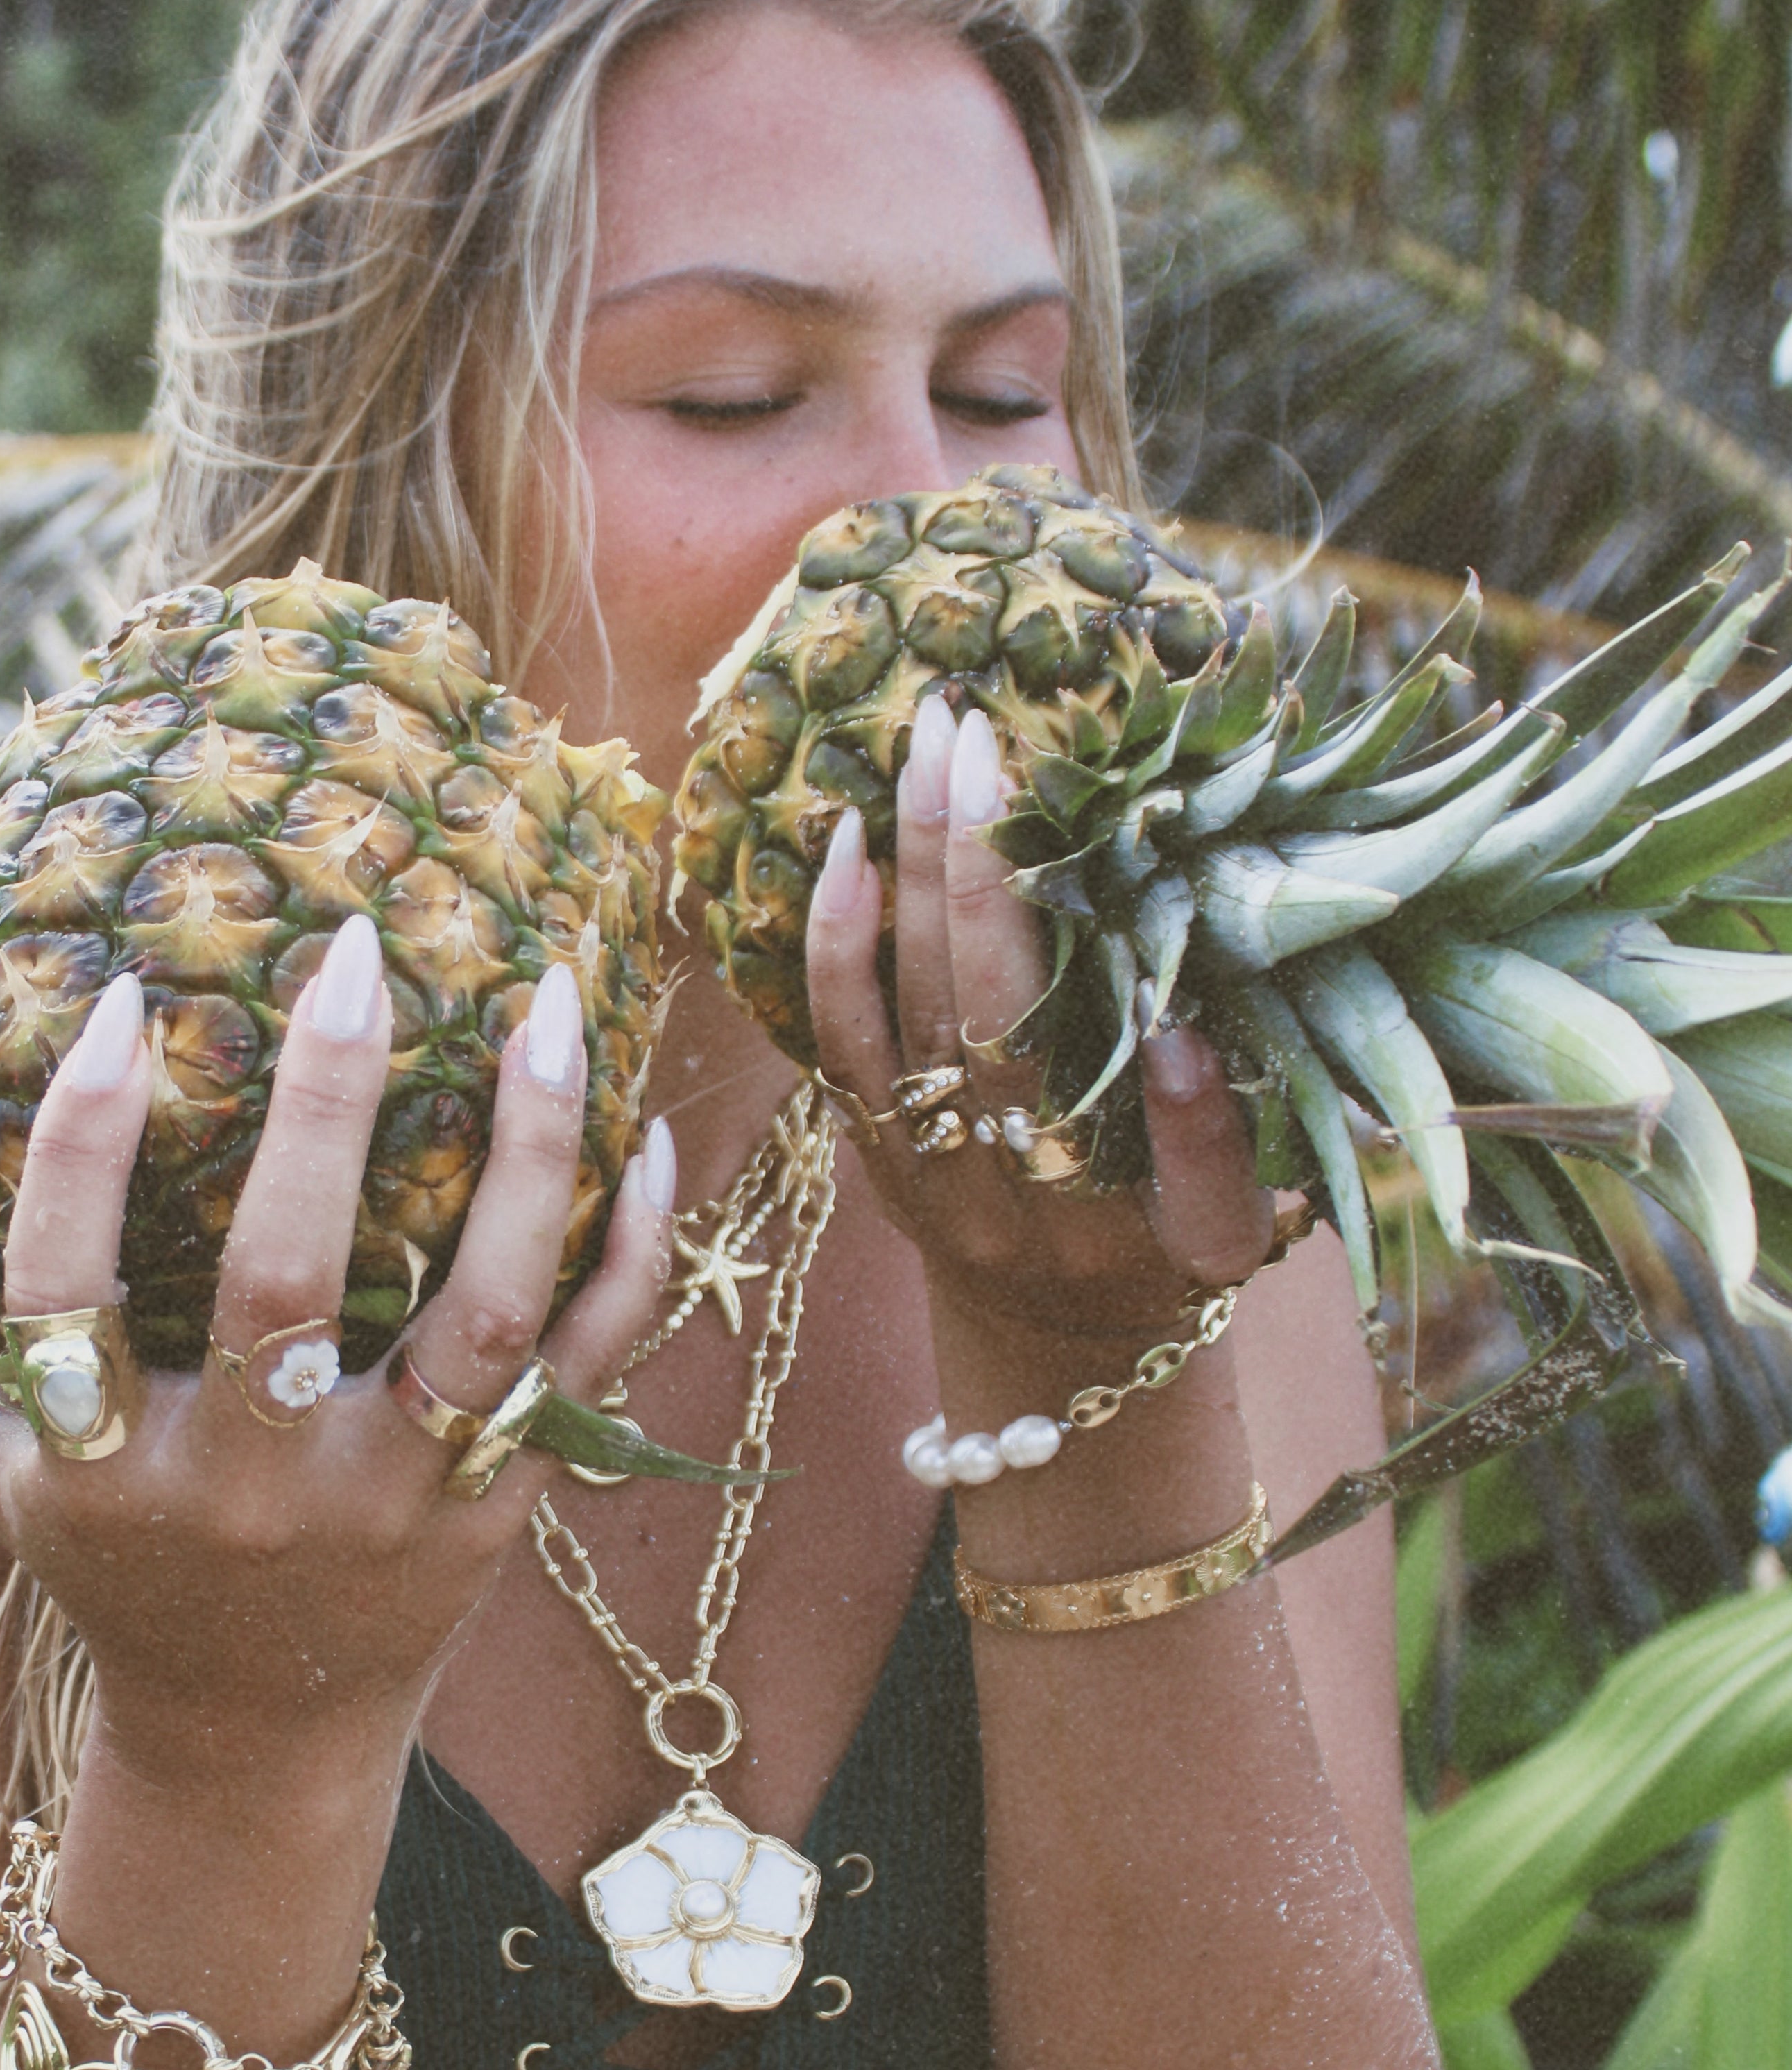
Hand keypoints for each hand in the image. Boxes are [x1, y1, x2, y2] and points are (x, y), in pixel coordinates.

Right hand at [0, 923, 673, 1780]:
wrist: (258, 1744)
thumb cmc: (123, 1578)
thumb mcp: (3, 1494)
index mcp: (111, 1471)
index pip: (69, 1287)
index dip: (79, 1146)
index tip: (111, 1002)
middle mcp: (253, 1485)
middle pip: (287, 1276)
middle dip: (322, 1102)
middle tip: (358, 949)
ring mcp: (390, 1499)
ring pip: (479, 1313)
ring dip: (527, 1154)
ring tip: (548, 1005)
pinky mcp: (497, 1512)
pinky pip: (585, 1371)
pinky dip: (630, 1259)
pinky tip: (652, 1143)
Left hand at [802, 694, 1273, 1351]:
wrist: (1050, 1334)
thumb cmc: (1161, 1249)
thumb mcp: (1231, 1226)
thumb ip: (1217, 1141)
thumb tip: (1188, 1033)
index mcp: (1150, 1229)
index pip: (1181, 1160)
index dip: (1177, 1088)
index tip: (1162, 964)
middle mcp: (1030, 1212)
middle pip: (1002, 1030)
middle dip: (986, 875)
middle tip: (980, 735)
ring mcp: (935, 1184)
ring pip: (913, 1018)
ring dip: (911, 873)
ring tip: (919, 750)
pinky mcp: (872, 1159)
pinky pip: (840, 1042)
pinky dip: (837, 941)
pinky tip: (845, 844)